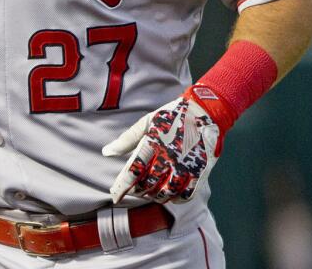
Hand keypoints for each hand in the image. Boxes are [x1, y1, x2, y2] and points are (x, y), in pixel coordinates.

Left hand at [101, 85, 229, 204]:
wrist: (205, 111)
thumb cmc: (172, 115)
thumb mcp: (147, 122)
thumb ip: (126, 139)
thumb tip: (106, 152)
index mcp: (153, 142)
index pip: (133, 171)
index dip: (122, 187)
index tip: (114, 195)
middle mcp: (169, 156)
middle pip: (148, 185)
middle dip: (137, 191)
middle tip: (133, 190)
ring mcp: (186, 165)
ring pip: (166, 193)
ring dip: (154, 196)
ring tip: (149, 192)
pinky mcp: (201, 171)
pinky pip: (186, 195)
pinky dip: (175, 199)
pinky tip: (169, 194)